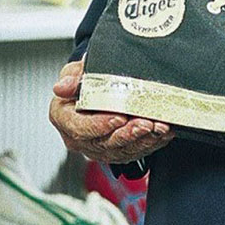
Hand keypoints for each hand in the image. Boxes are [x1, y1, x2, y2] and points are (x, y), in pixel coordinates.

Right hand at [49, 58, 173, 163]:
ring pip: (122, 151)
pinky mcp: (116, 151)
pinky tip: (163, 133)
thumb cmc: (84, 80)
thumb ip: (72, 78)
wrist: (96, 87)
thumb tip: (61, 87)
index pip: (80, 129)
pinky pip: (135, 152)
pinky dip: (151, 143)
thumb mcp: (75, 72)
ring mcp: (98, 147)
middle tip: (146, 124)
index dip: (100, 125)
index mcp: (65, 119)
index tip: (119, 117)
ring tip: (160, 127)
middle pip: (105, 143)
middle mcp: (80, 138)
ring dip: (144, 140)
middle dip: (128, 134)